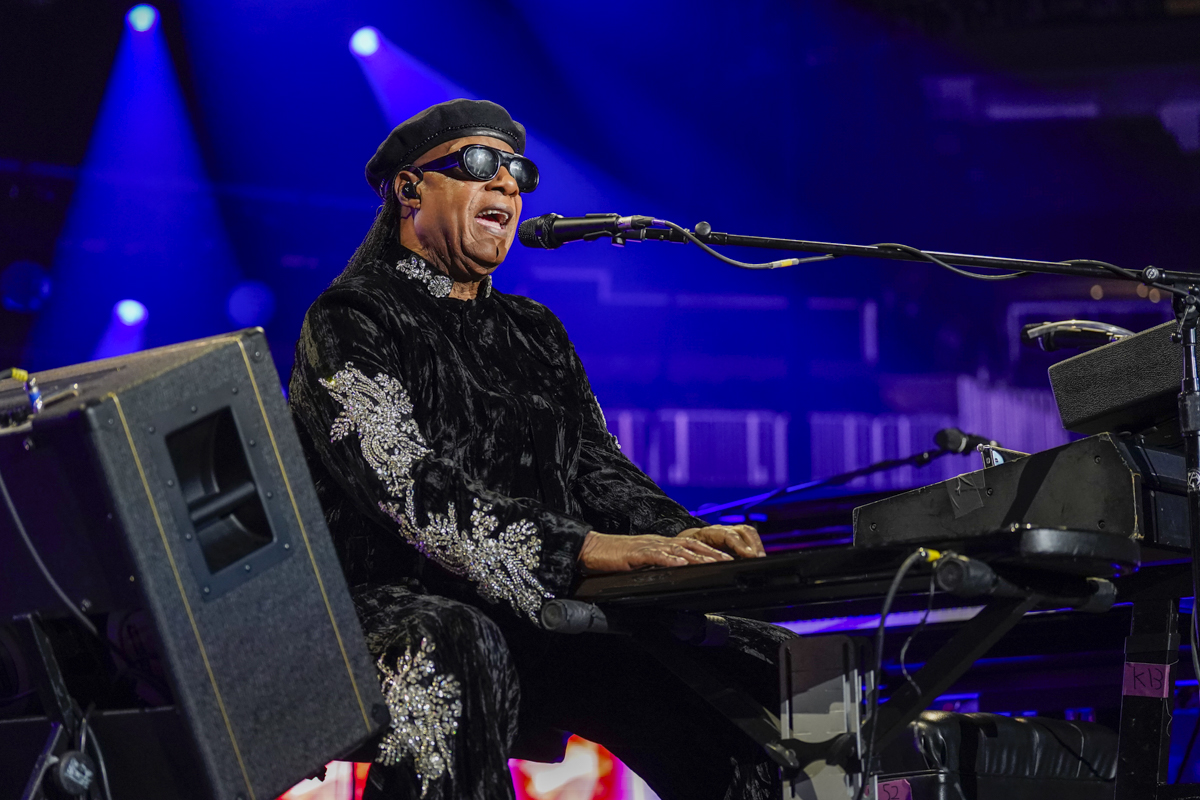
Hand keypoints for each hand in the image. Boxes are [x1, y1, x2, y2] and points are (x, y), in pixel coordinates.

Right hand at [578, 532, 732, 572]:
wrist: (590, 549)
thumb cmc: (612, 558)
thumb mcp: (640, 562)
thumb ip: (656, 566)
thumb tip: (674, 575)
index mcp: (659, 544)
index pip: (689, 545)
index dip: (708, 551)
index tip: (726, 558)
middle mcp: (656, 542)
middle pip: (689, 545)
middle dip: (711, 553)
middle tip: (730, 560)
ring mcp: (646, 546)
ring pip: (677, 549)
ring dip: (697, 556)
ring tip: (713, 563)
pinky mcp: (634, 554)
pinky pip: (655, 556)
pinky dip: (670, 560)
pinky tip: (682, 565)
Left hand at [675, 524, 764, 559]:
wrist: (685, 542)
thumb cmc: (686, 550)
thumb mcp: (689, 555)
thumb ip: (698, 560)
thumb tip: (706, 568)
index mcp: (709, 532)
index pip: (728, 535)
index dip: (740, 545)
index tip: (749, 555)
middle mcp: (722, 530)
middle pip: (743, 530)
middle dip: (754, 544)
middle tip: (759, 558)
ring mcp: (730, 532)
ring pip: (748, 533)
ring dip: (757, 545)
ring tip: (761, 559)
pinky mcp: (735, 539)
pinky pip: (749, 539)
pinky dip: (756, 548)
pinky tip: (758, 558)